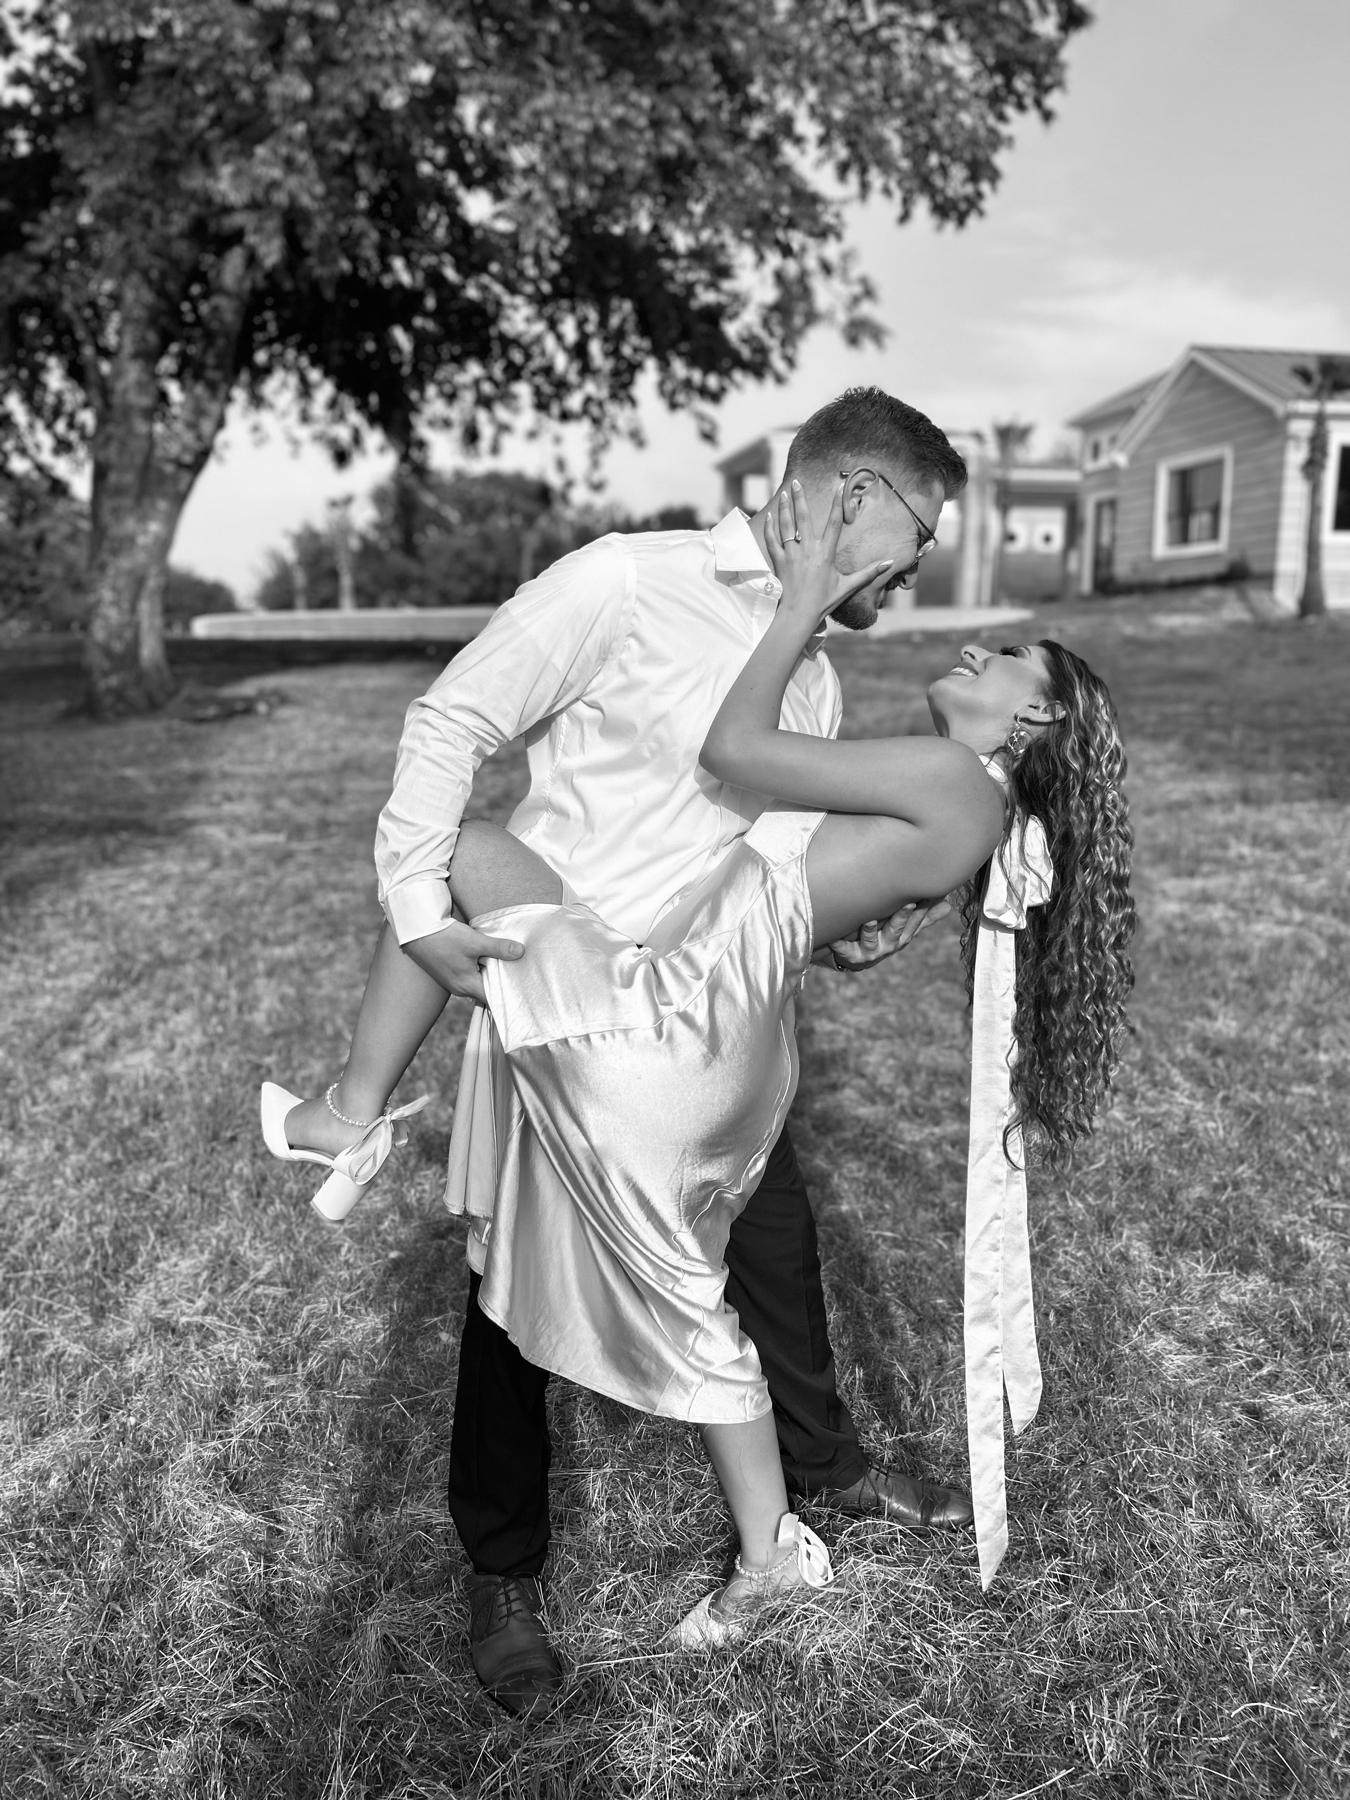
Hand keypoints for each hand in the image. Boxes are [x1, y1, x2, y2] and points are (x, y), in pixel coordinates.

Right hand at [402, 917, 523, 1004]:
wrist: (416, 930)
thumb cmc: (444, 938)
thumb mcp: (475, 942)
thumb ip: (499, 948)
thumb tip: (520, 953)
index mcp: (467, 986)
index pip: (493, 998)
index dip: (509, 993)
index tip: (523, 986)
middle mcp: (460, 987)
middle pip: (487, 989)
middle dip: (502, 980)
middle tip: (520, 970)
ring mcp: (453, 979)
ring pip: (478, 979)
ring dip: (490, 970)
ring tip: (507, 960)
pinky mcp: (449, 969)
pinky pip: (470, 972)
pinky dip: (480, 965)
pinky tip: (487, 954)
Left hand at [764, 479, 892, 627]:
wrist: (798, 615)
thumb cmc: (823, 602)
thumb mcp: (848, 586)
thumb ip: (869, 573)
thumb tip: (889, 564)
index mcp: (826, 554)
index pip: (834, 524)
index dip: (837, 504)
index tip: (838, 488)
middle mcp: (808, 551)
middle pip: (804, 518)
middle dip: (800, 498)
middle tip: (797, 482)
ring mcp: (791, 555)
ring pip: (786, 526)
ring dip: (785, 508)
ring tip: (783, 492)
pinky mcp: (779, 562)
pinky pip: (772, 540)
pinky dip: (770, 527)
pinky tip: (770, 516)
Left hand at [820, 898, 951, 971]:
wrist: (856, 959)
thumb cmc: (883, 937)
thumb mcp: (904, 929)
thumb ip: (924, 918)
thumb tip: (949, 906)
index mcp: (902, 937)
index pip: (914, 922)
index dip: (922, 909)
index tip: (928, 895)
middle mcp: (887, 945)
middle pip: (896, 930)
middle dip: (902, 917)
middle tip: (909, 903)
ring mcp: (869, 951)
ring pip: (870, 939)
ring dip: (870, 930)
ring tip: (870, 919)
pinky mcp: (850, 955)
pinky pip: (844, 949)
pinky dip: (839, 943)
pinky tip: (834, 937)